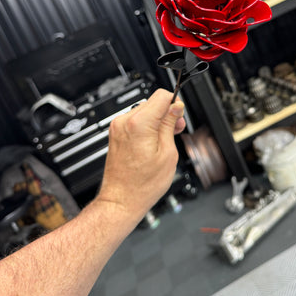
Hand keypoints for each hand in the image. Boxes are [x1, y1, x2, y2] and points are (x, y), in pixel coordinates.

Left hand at [96, 89, 185, 222]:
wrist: (121, 200)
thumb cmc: (142, 184)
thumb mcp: (167, 153)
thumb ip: (170, 125)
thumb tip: (176, 107)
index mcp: (139, 124)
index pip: (161, 96)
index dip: (175, 103)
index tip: (180, 115)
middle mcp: (124, 122)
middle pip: (153, 102)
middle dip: (167, 113)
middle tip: (176, 130)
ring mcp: (117, 127)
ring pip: (144, 111)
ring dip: (157, 121)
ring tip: (165, 139)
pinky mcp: (115, 134)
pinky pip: (135, 121)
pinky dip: (146, 127)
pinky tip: (153, 141)